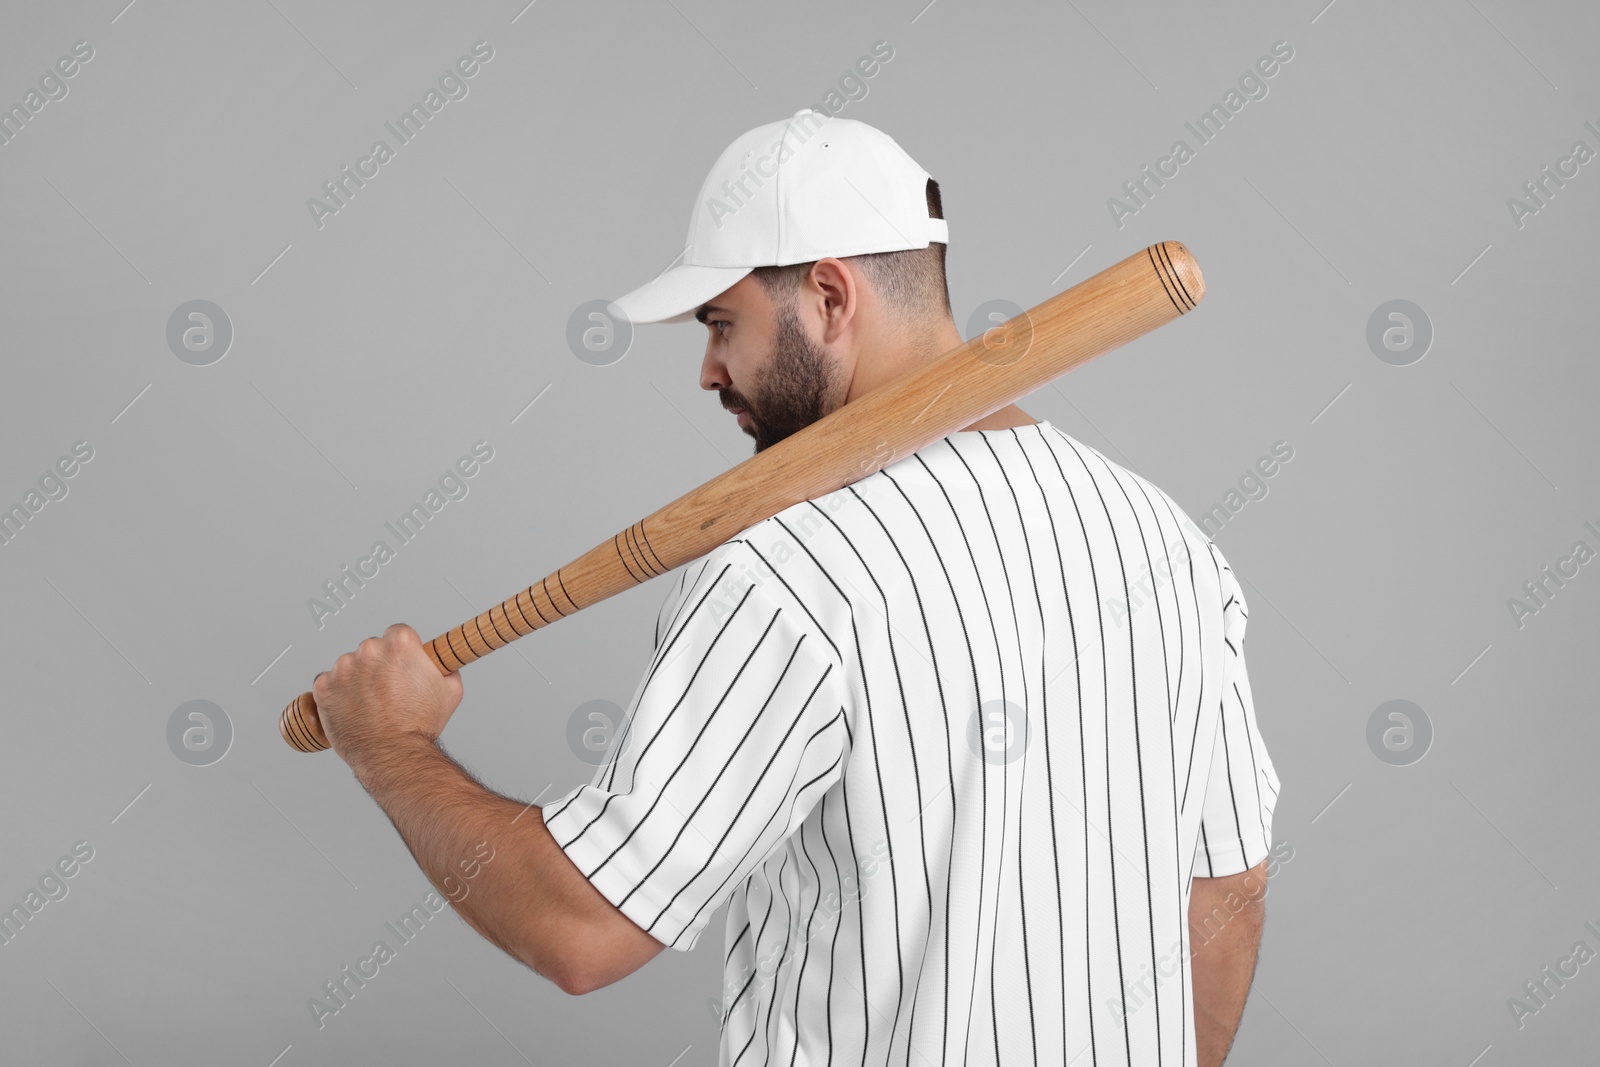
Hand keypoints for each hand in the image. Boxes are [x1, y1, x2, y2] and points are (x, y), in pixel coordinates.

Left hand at [312, 623, 463, 771]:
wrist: (393, 755)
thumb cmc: (418, 725)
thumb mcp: (450, 691)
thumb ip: (444, 668)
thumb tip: (441, 663)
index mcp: (399, 644)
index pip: (398, 633)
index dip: (403, 652)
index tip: (401, 666)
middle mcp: (369, 650)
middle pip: (373, 649)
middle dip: (379, 666)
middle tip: (388, 691)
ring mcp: (343, 668)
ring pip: (350, 666)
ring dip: (357, 680)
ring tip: (371, 705)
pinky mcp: (324, 687)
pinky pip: (329, 684)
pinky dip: (338, 694)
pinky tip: (353, 709)